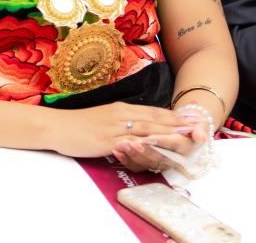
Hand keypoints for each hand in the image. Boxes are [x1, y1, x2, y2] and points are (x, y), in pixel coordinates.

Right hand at [44, 102, 198, 164]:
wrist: (55, 126)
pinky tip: (158, 147)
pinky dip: (145, 144)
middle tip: (200, 126)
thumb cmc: (77, 125)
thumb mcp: (103, 119)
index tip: (192, 118)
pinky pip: (129, 143)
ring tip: (187, 135)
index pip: (153, 111)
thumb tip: (135, 130)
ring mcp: (114, 128)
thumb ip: (120, 123)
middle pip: (155, 119)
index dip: (174, 115)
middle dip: (179, 123)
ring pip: (147, 129)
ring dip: (169, 132)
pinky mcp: (106, 140)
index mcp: (122, 110)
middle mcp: (121, 115)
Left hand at [112, 113, 207, 172]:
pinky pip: (136, 167)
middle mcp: (172, 159)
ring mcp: (159, 162)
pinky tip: (116, 152)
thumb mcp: (199, 124)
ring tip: (121, 145)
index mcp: (185, 149)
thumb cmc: (191, 124)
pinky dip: (126, 160)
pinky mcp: (148, 163)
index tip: (149, 137)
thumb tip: (200, 136)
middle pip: (158, 157)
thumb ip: (200, 129)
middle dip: (144, 150)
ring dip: (132, 155)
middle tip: (132, 143)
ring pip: (146, 163)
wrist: (186, 128)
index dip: (162, 142)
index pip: (173, 146)